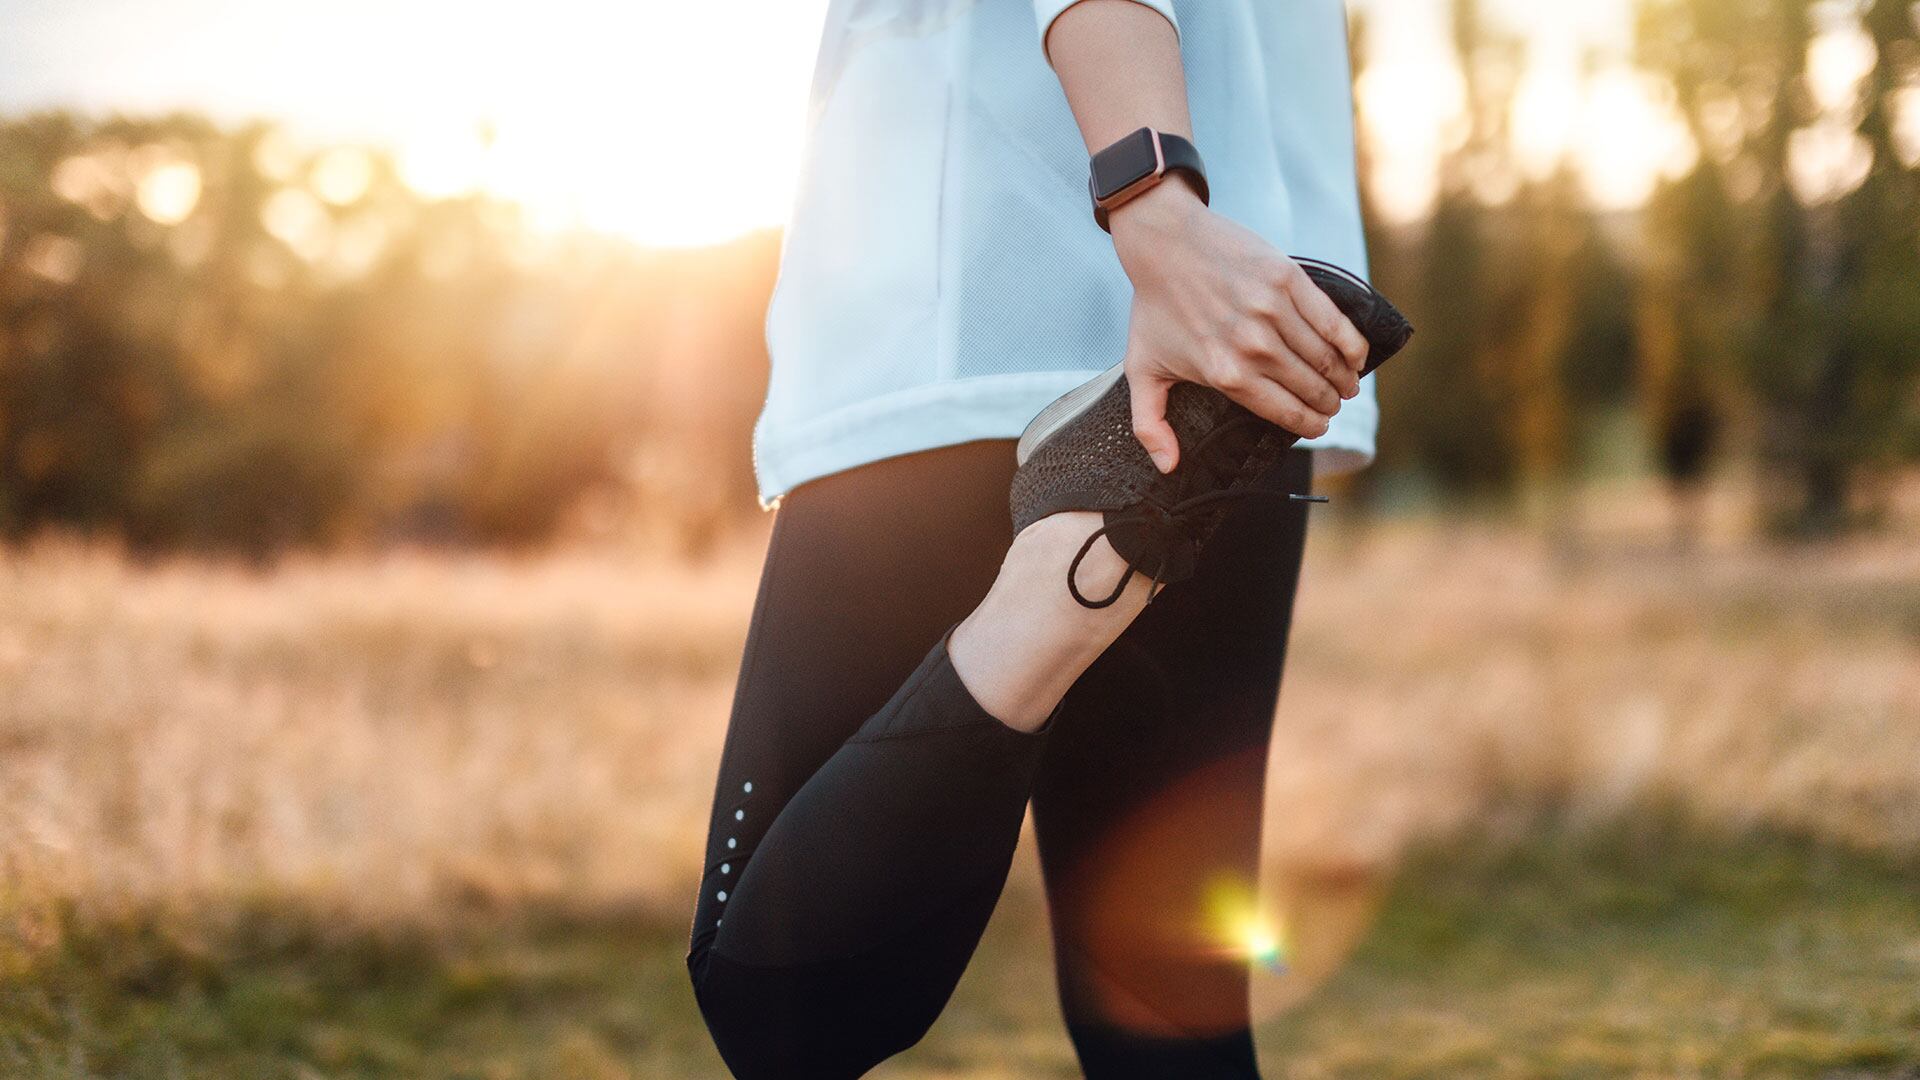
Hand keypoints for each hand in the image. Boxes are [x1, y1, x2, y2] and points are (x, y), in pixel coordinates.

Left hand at [1107, 181, 1369, 472]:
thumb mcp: (1141, 369)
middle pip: (1310, 387)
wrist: (1165, 243)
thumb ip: (1151, 424)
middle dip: (1328, 403)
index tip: (1319, 426)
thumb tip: (1168, 467)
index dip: (1309, 424)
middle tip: (1333, 405)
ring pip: (1325, 357)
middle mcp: (1254, 348)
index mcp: (1226, 376)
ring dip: (1344, 377)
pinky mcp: (1288, 280)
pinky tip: (1357, 356)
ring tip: (1347, 384)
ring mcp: (1273, 312)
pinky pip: (1332, 320)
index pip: (1284, 411)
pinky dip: (1351, 342)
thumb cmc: (1155, 308)